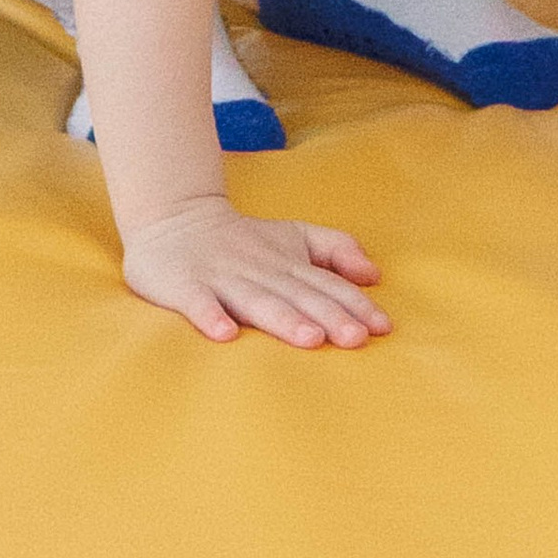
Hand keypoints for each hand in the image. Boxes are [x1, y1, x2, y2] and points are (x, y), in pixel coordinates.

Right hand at [118, 197, 388, 348]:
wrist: (174, 218)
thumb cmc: (244, 240)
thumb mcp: (294, 235)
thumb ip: (335, 249)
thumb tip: (374, 274)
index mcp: (287, 262)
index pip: (327, 284)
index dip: (355, 305)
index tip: (382, 328)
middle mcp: (260, 271)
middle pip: (299, 296)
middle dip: (329, 317)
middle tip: (357, 339)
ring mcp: (222, 279)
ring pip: (258, 301)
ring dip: (284, 319)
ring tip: (311, 339)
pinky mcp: (186, 286)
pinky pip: (199, 304)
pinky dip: (211, 317)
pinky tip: (225, 335)